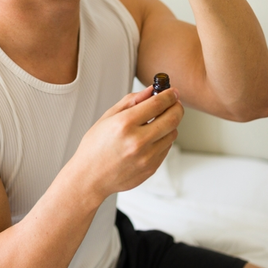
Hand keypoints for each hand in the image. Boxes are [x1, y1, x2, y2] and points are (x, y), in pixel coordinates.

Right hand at [71, 86, 182, 201]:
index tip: (172, 92)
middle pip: (172, 118)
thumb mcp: (108, 117)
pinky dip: (164, 139)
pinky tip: (151, 138)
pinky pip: (167, 148)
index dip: (169, 95)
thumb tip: (151, 90)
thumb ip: (132, 101)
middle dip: (176, 107)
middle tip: (174, 103)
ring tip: (158, 122)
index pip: (158, 103)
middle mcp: (137, 141)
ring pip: (173, 133)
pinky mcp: (151, 168)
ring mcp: (146, 157)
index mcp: (124, 124)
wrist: (90, 177)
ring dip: (170, 124)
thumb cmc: (95, 147)